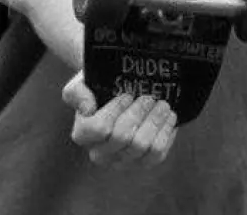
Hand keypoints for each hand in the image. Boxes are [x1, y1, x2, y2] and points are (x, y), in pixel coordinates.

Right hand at [62, 72, 177, 168]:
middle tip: (149, 97)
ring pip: (142, 147)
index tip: (127, 95)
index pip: (98, 128)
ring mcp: (122, 161)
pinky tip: (170, 119)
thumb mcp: (80, 82)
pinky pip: (157, 155)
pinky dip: (165, 135)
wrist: (114, 91)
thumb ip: (76, 93)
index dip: (115, 111)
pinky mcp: (142, 163)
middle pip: (123, 138)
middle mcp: (100, 153)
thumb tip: (88, 108)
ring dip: (155, 124)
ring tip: (163, 105)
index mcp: (83, 134)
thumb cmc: (96, 85)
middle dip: (139, 115)